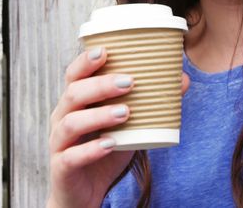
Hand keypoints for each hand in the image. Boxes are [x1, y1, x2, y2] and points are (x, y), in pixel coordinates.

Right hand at [47, 47, 190, 207]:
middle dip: (100, 85)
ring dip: (99, 115)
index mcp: (74, 104)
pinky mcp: (62, 168)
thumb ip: (148, 106)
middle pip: (73, 93)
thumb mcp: (129, 127)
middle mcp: (61, 119)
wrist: (85, 195)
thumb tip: (182, 80)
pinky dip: (91, 150)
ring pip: (71, 123)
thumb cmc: (104, 152)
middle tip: (130, 82)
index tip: (105, 50)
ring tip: (126, 112)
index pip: (74, 75)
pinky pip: (72, 156)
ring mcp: (59, 143)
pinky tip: (110, 144)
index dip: (85, 61)